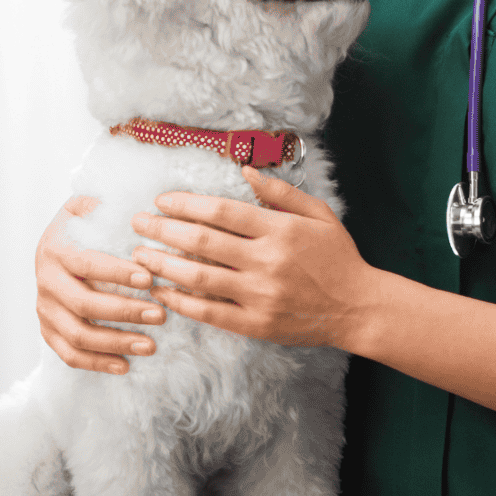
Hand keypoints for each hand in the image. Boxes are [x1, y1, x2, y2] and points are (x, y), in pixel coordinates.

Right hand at [36, 197, 166, 374]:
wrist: (55, 241)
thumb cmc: (84, 222)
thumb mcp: (90, 204)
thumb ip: (108, 205)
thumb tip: (144, 211)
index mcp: (56, 247)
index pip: (88, 263)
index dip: (118, 273)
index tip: (150, 279)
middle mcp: (45, 280)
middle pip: (84, 304)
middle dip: (125, 312)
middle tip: (160, 315)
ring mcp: (44, 308)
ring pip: (77, 335)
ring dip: (115, 343)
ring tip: (150, 346)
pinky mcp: (48, 330)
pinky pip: (69, 354)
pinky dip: (96, 363)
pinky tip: (124, 365)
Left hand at [129, 168, 381, 349]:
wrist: (358, 308)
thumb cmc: (338, 257)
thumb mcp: (318, 214)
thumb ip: (281, 192)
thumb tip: (245, 171)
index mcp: (279, 229)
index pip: (220, 211)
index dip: (185, 203)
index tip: (162, 201)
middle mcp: (266, 261)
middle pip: (201, 241)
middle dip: (162, 229)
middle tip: (138, 222)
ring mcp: (259, 295)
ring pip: (198, 277)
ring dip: (163, 264)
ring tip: (139, 255)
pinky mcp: (255, 324)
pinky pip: (208, 312)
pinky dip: (180, 301)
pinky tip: (161, 291)